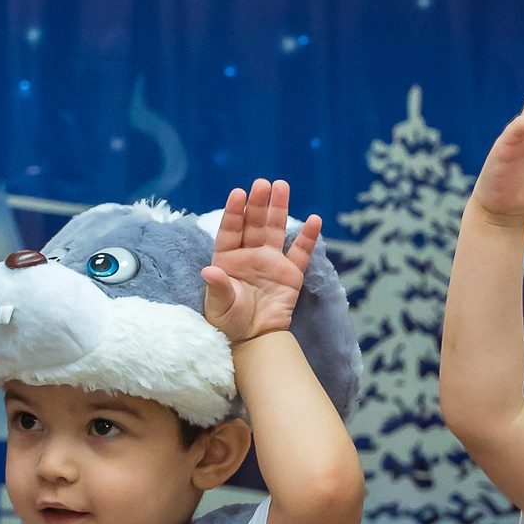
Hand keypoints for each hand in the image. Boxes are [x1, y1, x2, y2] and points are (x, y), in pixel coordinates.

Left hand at [201, 178, 322, 343]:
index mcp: (227, 258)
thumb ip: (218, 287)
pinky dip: (307, 237)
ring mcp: (271, 262)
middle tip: (263, 183)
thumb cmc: (229, 322)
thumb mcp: (219, 306)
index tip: (238, 193)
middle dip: (258, 203)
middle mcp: (249, 255)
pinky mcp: (290, 274)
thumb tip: (209, 271)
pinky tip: (314, 219)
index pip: (230, 230)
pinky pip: (300, 252)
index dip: (234, 211)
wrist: (254, 340)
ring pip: (274, 230)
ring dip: (278, 208)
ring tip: (282, 186)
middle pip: (253, 224)